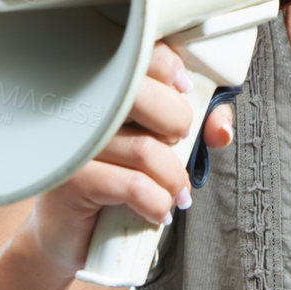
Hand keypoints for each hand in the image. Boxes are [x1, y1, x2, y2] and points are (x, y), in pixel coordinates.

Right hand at [25, 41, 234, 274]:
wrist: (72, 236)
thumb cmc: (118, 183)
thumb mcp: (164, 149)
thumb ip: (198, 128)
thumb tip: (221, 129)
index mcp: (102, 88)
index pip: (137, 53)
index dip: (169, 67)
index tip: (184, 89)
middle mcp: (81, 108)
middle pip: (142, 95)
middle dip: (178, 124)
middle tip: (179, 148)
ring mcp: (73, 143)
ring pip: (145, 149)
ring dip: (172, 179)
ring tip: (172, 193)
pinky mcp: (70, 179)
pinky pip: (133, 185)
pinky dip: (156, 202)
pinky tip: (156, 211)